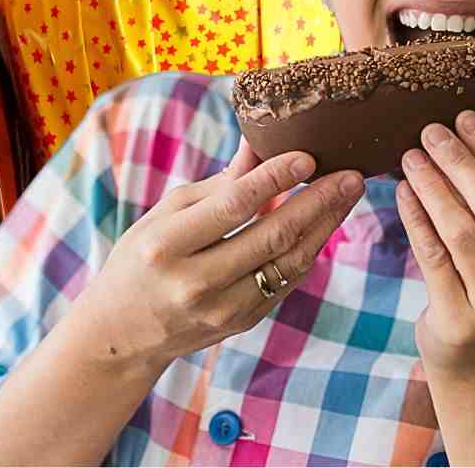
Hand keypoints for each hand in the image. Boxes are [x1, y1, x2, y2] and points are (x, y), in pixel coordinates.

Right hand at [75, 137, 364, 371]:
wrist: (122, 332)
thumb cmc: (142, 257)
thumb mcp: (166, 213)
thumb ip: (218, 184)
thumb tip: (259, 142)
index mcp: (168, 245)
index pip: (232, 206)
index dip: (274, 179)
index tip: (308, 156)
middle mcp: (195, 282)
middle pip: (271, 237)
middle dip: (318, 202)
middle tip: (352, 174)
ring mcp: (222, 310)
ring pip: (288, 263)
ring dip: (325, 225)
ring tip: (348, 193)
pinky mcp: (241, 324)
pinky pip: (285, 282)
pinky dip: (307, 250)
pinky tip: (324, 224)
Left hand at [394, 110, 474, 377]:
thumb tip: (463, 134)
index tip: (464, 116)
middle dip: (460, 162)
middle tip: (430, 131)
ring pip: (462, 230)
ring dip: (433, 186)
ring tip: (410, 156)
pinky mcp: (461, 320)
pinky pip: (434, 257)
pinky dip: (416, 218)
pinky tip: (402, 192)